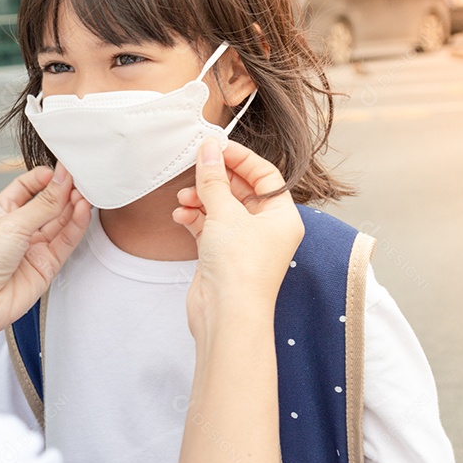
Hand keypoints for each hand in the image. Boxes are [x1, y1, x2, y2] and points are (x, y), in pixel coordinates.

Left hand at [0, 164, 90, 375]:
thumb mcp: (11, 223)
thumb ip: (43, 204)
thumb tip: (62, 179)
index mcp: (0, 211)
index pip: (26, 186)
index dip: (45, 177)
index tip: (62, 168)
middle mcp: (18, 228)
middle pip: (47, 203)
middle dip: (64, 190)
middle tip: (81, 176)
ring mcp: (34, 246)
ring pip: (60, 221)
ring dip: (73, 206)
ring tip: (86, 190)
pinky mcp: (47, 264)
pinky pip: (66, 240)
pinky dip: (76, 225)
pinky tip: (84, 209)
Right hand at [172, 139, 303, 342]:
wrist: (226, 314)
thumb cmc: (239, 266)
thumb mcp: (225, 212)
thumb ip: (213, 179)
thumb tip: (208, 149)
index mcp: (282, 216)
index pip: (265, 176)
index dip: (240, 159)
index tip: (215, 148)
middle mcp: (266, 229)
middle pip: (241, 190)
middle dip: (215, 179)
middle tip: (194, 166)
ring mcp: (243, 243)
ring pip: (221, 208)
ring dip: (200, 198)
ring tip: (183, 198)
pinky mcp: (221, 255)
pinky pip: (207, 226)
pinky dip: (194, 218)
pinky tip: (181, 215)